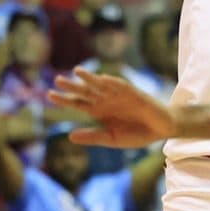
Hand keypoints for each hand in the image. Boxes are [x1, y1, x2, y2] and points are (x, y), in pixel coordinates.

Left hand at [52, 68, 176, 148]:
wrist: (161, 130)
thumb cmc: (136, 134)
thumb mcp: (111, 138)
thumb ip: (92, 136)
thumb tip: (69, 136)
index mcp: (98, 111)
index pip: (78, 103)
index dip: (64, 100)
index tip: (49, 95)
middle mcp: (106, 100)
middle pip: (85, 91)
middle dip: (73, 86)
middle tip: (57, 80)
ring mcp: (119, 95)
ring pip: (100, 85)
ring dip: (90, 78)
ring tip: (77, 72)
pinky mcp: (134, 93)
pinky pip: (121, 86)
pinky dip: (112, 82)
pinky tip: (102, 79)